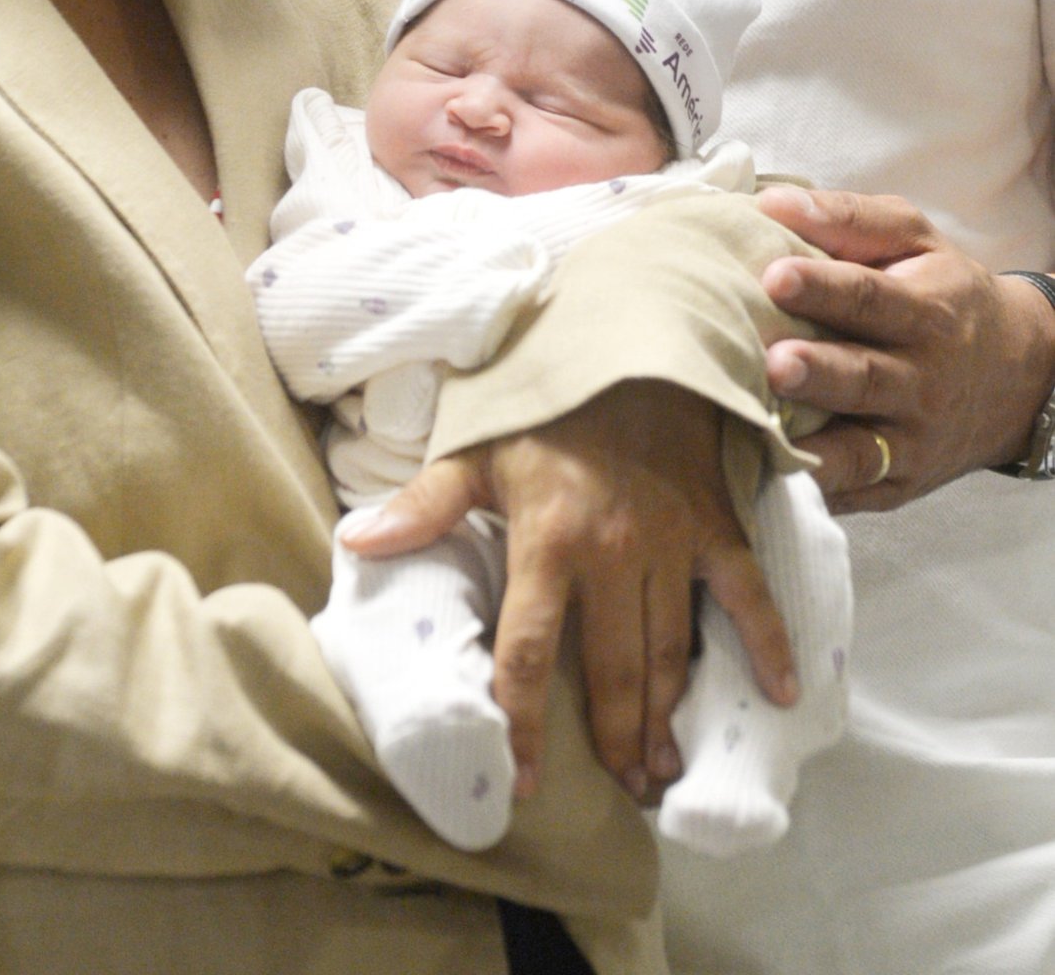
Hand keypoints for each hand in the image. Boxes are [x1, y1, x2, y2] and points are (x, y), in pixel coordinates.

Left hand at [340, 379, 794, 804]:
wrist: (624, 344)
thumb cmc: (543, 406)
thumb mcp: (475, 449)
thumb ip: (422, 505)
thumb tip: (356, 543)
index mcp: (548, 540)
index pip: (528, 652)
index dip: (524, 723)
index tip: (525, 781)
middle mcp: (614, 552)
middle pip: (613, 668)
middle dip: (616, 737)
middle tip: (624, 791)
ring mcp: (672, 542)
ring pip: (670, 648)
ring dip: (669, 714)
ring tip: (663, 770)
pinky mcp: (714, 525)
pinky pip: (746, 593)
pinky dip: (768, 644)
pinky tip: (781, 695)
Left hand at [757, 186, 1054, 511]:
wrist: (1020, 376)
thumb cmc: (944, 294)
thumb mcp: (915, 240)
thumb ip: (848, 219)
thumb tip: (771, 202)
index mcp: (927, 312)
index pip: (871, 298)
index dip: (824, 288)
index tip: (774, 275)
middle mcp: (923, 381)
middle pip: (864, 377)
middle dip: (818, 372)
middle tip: (773, 362)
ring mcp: (913, 440)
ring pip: (861, 448)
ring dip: (815, 444)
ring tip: (767, 428)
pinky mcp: (899, 484)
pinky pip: (855, 494)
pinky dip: (817, 492)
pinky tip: (771, 480)